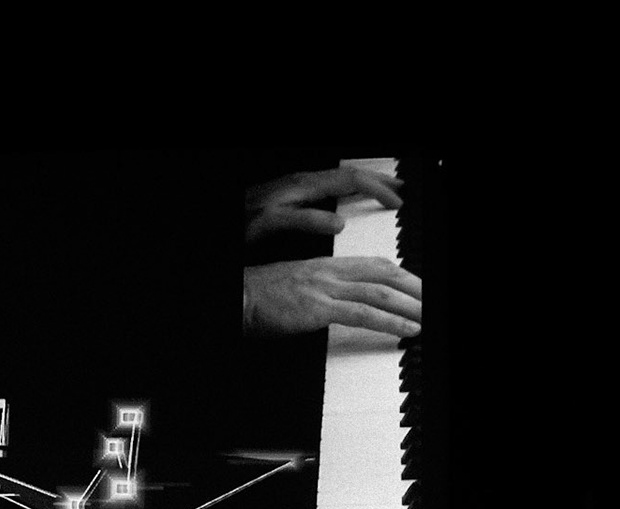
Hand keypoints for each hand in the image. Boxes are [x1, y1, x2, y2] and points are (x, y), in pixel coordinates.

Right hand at [243, 257, 421, 338]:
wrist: (237, 298)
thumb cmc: (258, 298)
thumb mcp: (295, 288)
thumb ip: (319, 292)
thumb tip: (336, 304)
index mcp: (324, 266)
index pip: (373, 265)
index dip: (401, 275)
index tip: (417, 288)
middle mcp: (328, 272)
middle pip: (384, 273)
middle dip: (414, 287)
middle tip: (432, 301)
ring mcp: (324, 289)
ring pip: (380, 293)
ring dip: (410, 307)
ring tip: (428, 318)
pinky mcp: (318, 308)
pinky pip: (362, 314)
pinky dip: (390, 322)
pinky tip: (406, 330)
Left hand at [244, 167, 402, 239]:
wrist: (219, 219)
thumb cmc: (241, 221)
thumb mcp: (273, 221)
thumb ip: (305, 221)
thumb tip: (339, 223)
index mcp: (302, 186)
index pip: (351, 180)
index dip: (376, 189)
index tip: (395, 202)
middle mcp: (301, 182)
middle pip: (349, 175)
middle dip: (377, 181)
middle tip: (400, 191)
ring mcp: (296, 187)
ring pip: (340, 180)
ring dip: (364, 185)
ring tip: (383, 191)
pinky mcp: (291, 195)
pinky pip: (328, 188)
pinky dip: (347, 192)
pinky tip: (350, 201)